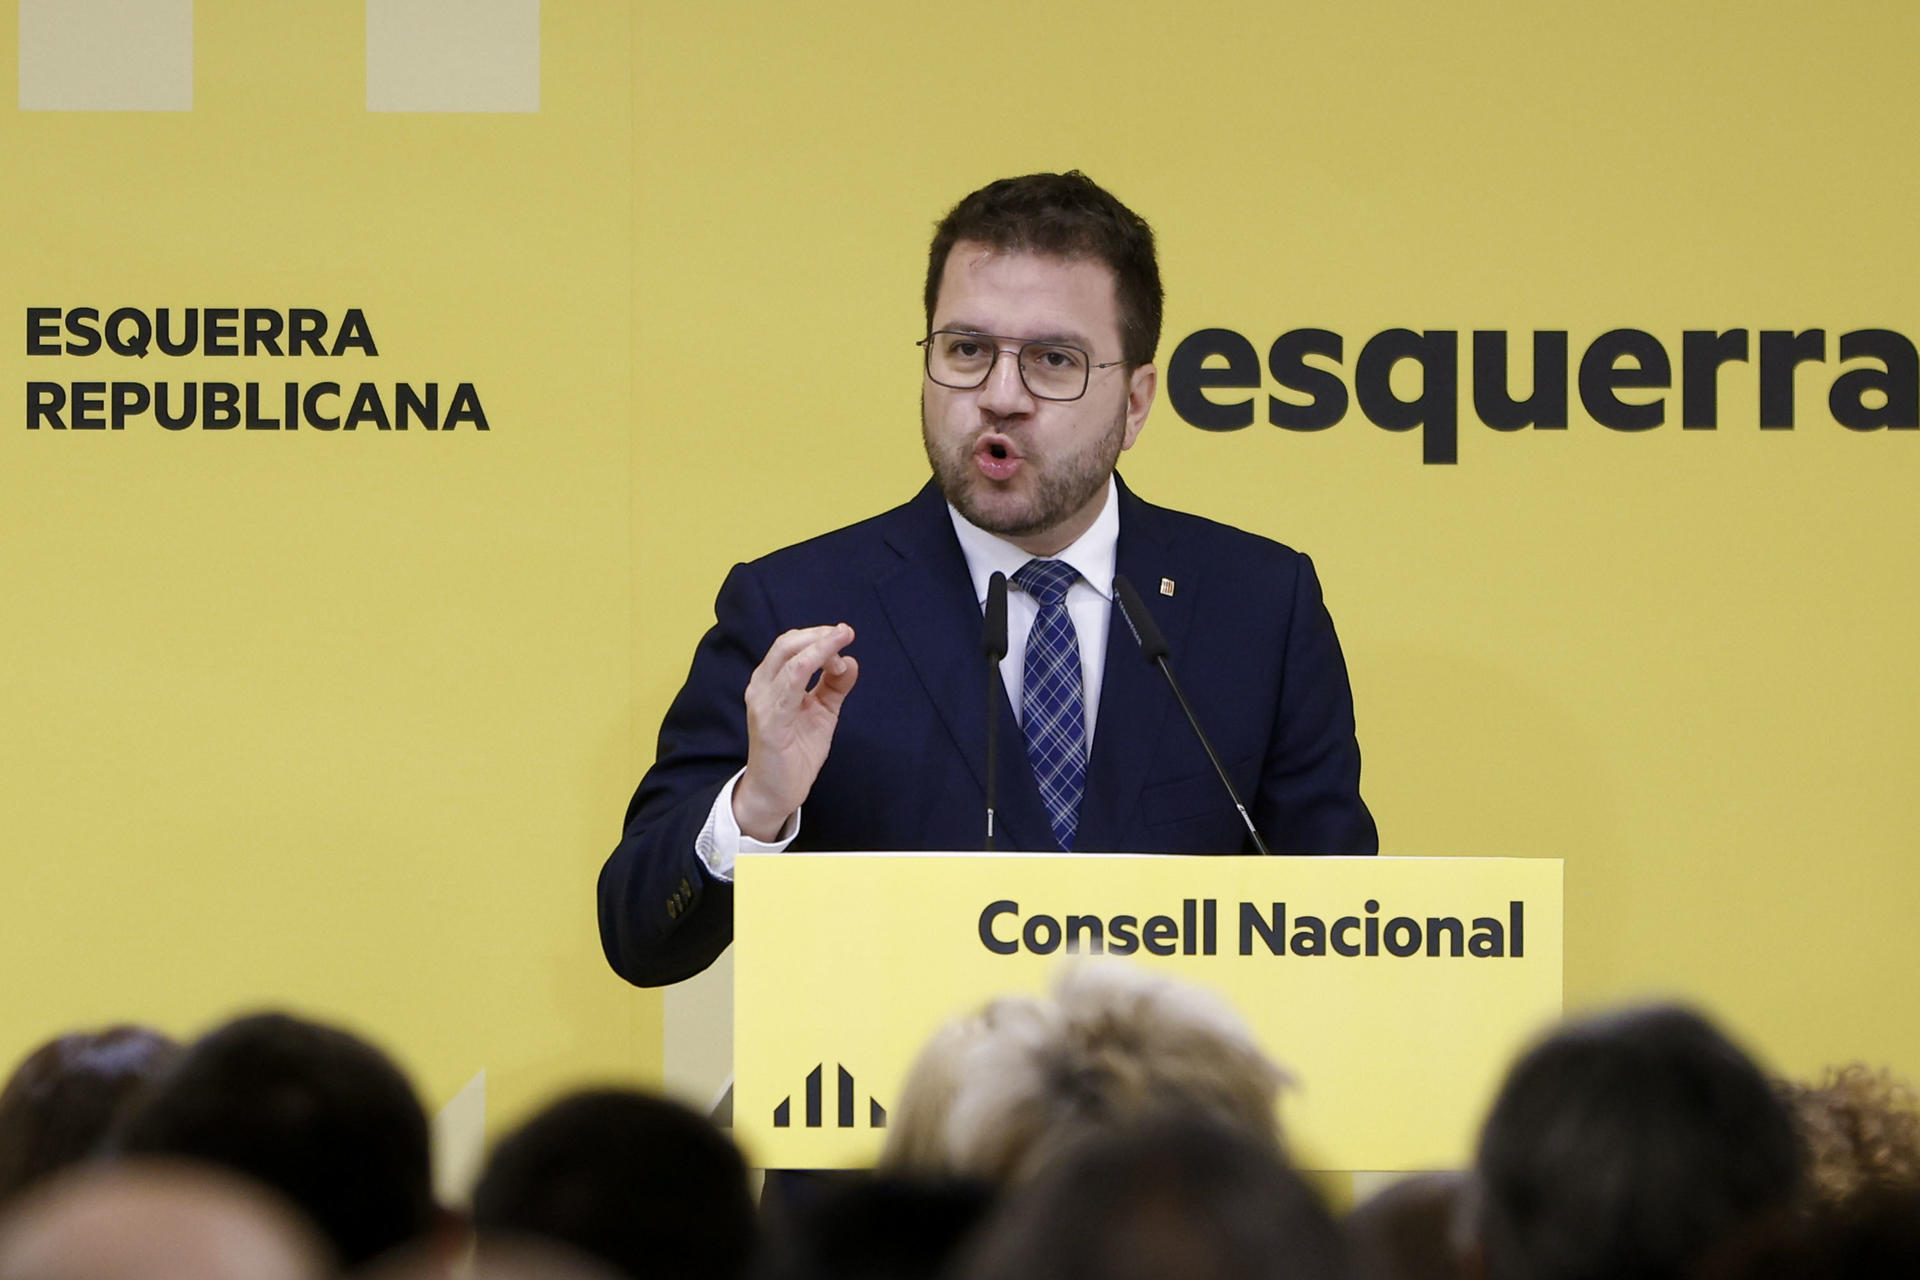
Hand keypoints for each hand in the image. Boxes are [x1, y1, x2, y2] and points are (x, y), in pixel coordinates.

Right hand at [732, 623, 858, 841]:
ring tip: (841, 641)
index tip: (845, 635)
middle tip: (846, 633)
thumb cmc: (795, 751)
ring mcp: (763, 702)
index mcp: (772, 681)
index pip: (792, 645)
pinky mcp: (770, 721)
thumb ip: (834, 686)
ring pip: (789, 659)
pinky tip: (833, 666)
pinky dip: (811, 667)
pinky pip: (790, 685)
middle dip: (820, 634)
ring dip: (819, 646)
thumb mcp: (822, 712)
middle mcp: (762, 686)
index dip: (820, 635)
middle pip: (787, 643)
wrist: (778, 791)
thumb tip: (850, 661)